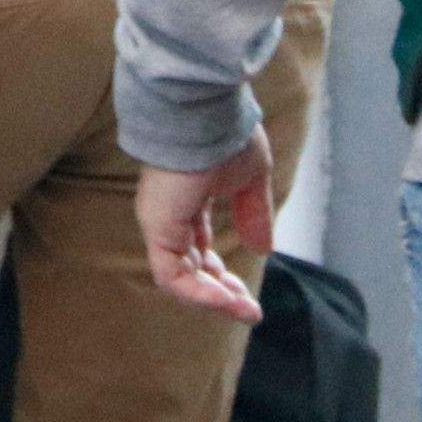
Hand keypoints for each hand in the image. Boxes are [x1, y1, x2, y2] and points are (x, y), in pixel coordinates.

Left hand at [135, 131, 273, 323]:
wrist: (206, 109)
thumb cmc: (226, 132)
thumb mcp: (250, 178)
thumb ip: (254, 213)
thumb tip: (264, 249)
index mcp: (188, 201)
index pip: (200, 250)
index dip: (224, 276)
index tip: (250, 297)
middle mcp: (169, 214)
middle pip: (191, 268)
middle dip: (222, 294)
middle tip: (249, 311)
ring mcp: (161, 221)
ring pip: (181, 278)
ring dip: (214, 300)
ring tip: (244, 311)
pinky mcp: (158, 228)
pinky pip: (173, 276)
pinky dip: (200, 294)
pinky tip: (228, 301)